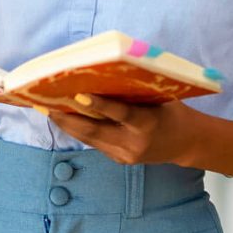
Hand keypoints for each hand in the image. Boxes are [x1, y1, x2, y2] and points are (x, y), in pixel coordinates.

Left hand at [41, 94, 200, 166]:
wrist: (186, 143)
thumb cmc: (171, 111)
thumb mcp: (160, 97)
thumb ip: (134, 91)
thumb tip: (101, 73)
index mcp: (148, 124)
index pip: (120, 113)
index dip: (98, 105)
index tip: (77, 95)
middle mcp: (134, 143)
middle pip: (95, 131)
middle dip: (68, 117)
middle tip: (46, 103)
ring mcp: (125, 155)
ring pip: (89, 139)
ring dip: (66, 124)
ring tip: (46, 109)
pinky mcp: (120, 160)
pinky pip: (95, 143)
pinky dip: (78, 130)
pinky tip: (64, 119)